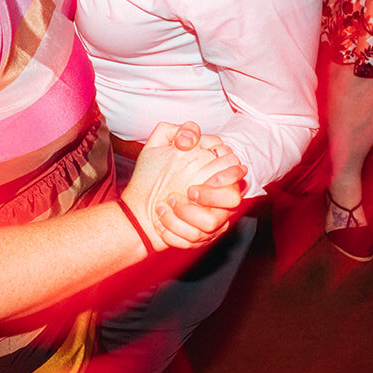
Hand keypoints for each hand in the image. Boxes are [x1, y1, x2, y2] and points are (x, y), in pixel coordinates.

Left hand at [122, 122, 244, 251]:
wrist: (136, 209)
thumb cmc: (149, 177)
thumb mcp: (155, 149)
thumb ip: (172, 132)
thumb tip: (190, 137)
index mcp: (212, 173)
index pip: (235, 172)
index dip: (224, 176)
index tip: (198, 179)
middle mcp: (216, 197)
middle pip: (233, 198)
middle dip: (209, 197)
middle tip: (187, 192)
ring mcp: (211, 219)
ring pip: (212, 222)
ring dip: (186, 215)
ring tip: (164, 206)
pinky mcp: (200, 238)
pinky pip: (195, 240)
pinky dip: (174, 232)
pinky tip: (160, 224)